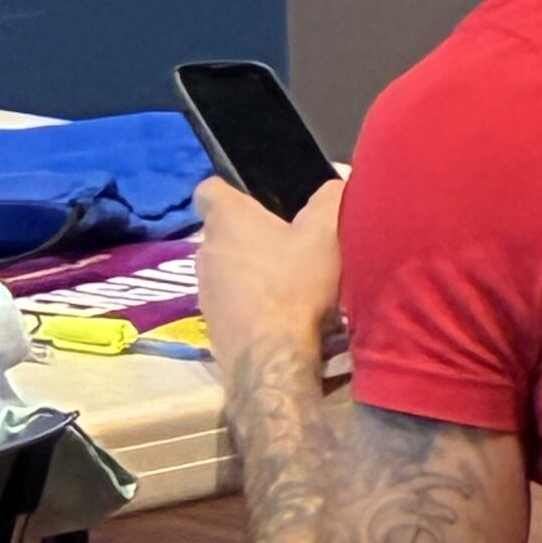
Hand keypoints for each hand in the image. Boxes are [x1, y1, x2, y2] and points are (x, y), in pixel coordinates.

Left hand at [195, 176, 344, 382]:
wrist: (273, 361)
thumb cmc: (294, 287)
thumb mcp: (325, 235)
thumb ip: (331, 200)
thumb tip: (337, 181)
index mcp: (225, 218)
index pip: (209, 190)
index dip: (231, 194)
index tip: (258, 207)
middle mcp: (205, 249)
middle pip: (223, 234)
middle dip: (249, 239)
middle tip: (287, 251)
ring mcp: (204, 290)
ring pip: (225, 272)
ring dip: (249, 276)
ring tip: (288, 290)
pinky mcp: (210, 326)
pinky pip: (229, 307)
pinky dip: (249, 310)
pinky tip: (280, 322)